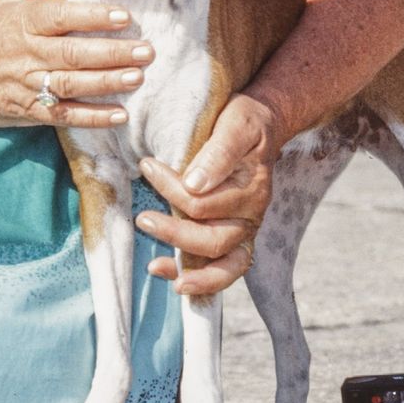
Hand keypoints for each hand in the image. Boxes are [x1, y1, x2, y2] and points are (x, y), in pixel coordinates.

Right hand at [0, 0, 153, 128]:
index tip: (123, 17)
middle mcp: (27, 53)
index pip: (61, 17)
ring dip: (107, 82)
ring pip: (73, 84)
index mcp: (24, 21)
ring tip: (138, 77)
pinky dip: (92, 117)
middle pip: (74, 54)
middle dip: (112, 53)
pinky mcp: (30, 111)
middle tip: (146, 50)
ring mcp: (28, 84)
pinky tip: (120, 115)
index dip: (92, 18)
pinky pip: (65, 115)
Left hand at [135, 93, 279, 294]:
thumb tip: (194, 183)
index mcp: (252, 190)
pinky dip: (199, 279)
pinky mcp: (234, 239)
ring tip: (155, 267)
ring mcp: (243, 231)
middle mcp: (250, 217)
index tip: (148, 166)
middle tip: (142, 219)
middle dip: (175, 234)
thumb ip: (219, 153)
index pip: (206, 202)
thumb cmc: (244, 123)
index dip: (173, 189)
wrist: (261, 124)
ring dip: (192, 272)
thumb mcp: (236, 125)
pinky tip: (169, 275)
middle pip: (215, 240)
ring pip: (226, 266)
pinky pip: (222, 269)